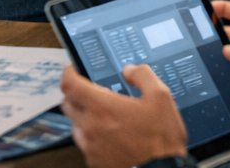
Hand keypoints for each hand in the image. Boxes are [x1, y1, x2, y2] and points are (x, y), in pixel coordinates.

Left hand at [60, 64, 187, 167]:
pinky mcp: (95, 161)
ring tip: (106, 118)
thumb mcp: (161, 97)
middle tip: (94, 94)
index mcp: (102, 107)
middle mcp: (91, 126)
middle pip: (68, 103)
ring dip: (85, 117)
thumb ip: (142, 76)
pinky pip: (85, 143)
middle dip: (77, 95)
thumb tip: (129, 70)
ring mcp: (90, 146)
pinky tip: (110, 136)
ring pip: (75, 124)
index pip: (69, 84)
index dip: (69, 73)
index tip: (74, 70)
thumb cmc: (161, 139)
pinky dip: (92, 137)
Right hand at [212, 0, 229, 131]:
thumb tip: (229, 51)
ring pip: (227, 61)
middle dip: (214, 35)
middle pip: (229, 37)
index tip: (209, 5)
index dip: (226, 8)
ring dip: (216, 60)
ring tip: (203, 59)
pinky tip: (214, 81)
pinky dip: (222, 81)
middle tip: (198, 36)